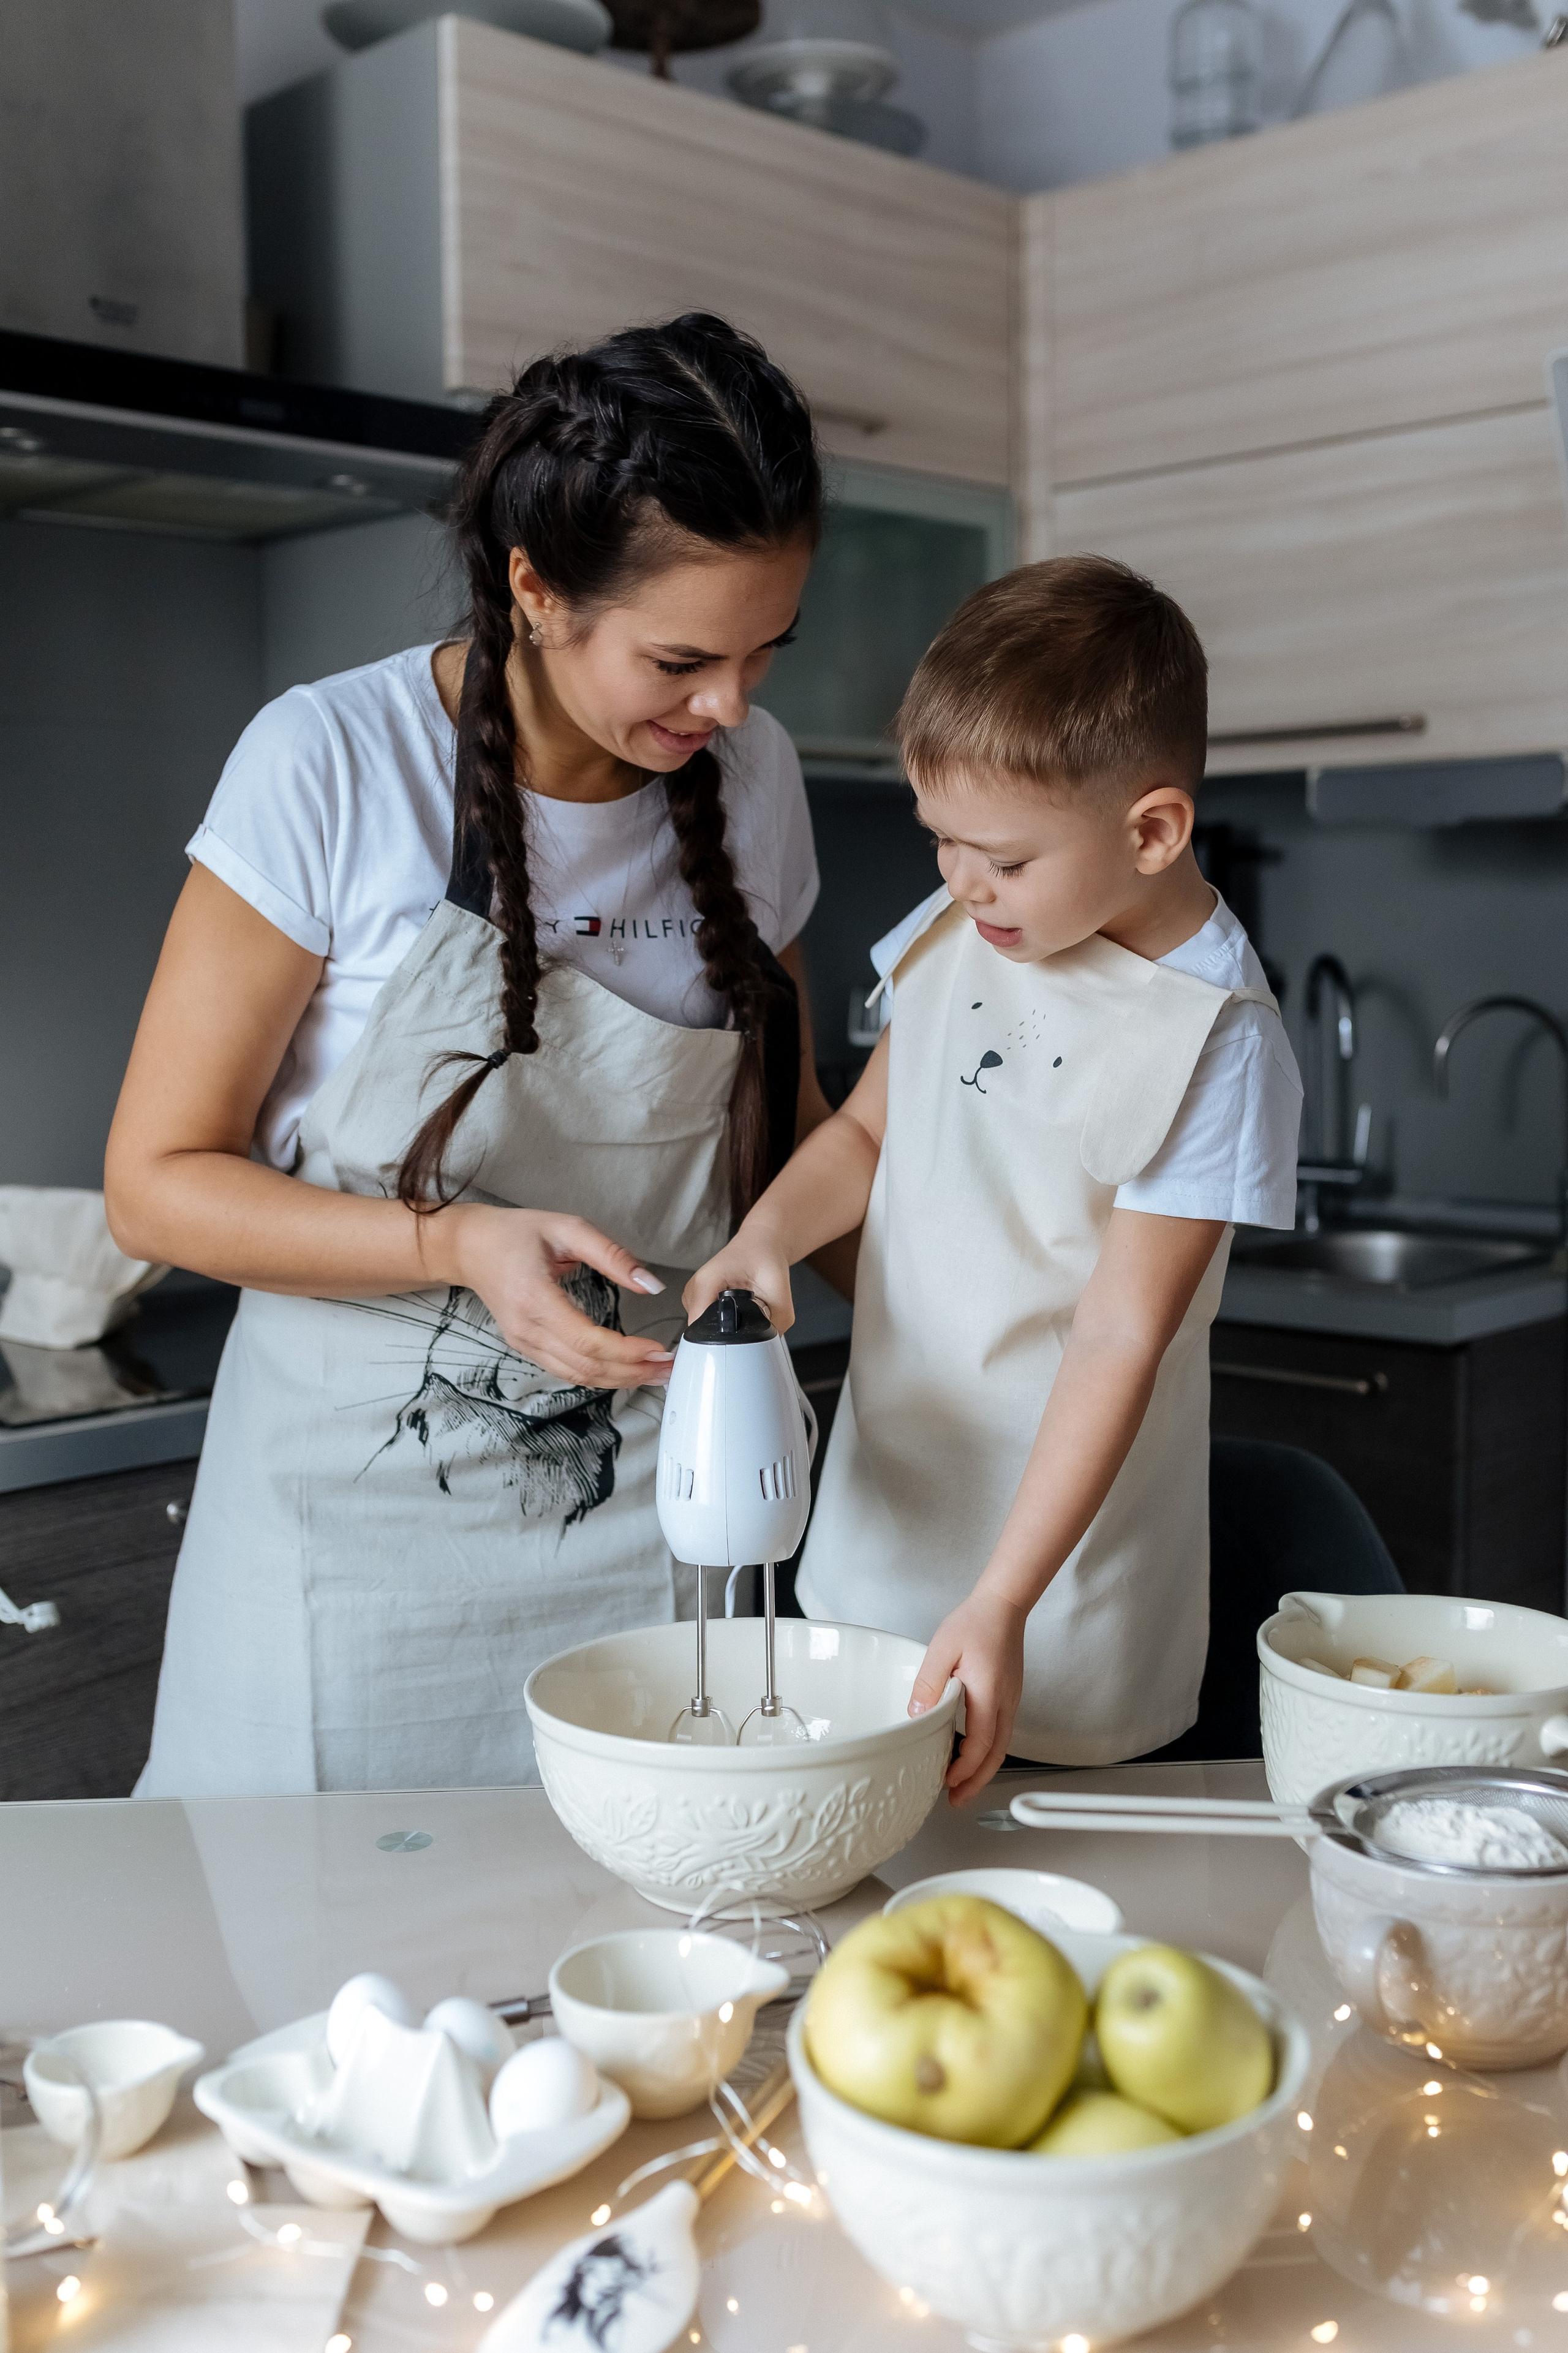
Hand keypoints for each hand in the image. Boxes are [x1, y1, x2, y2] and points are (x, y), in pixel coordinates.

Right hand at [436, 1205, 675, 1389]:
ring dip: (621, 1380)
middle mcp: (527, 1329)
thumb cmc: (515, 1233)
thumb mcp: (567, 1228)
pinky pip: (567, 1371)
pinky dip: (600, 1376)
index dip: (627, 1352)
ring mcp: (524, 1343)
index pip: (587, 1341)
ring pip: (578, 1376)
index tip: (659, 1349)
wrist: (469, 1247)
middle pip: (586, 1367)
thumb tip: (649, 1283)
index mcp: (535, 1299)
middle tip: (670, 1367)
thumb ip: (612, 1255)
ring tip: (656, 1373)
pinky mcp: (526, 1347)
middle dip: (633, 1372)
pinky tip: (626, 1371)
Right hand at [682, 1224, 794, 1333]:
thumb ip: (779, 1319)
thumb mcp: (779, 1288)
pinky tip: (736, 1309)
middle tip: (748, 1322)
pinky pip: (705, 1321)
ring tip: (744, 1310)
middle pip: (701, 1331)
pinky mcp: (698, 1299)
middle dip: (726, 1337)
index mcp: (707, 1283)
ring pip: (704, 1328)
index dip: (718, 1343)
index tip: (736, 1346)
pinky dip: (722, 1321)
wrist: (760, 1242)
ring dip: (725, 1328)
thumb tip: (772, 1343)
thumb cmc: (763, 1255)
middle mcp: (695, 1289)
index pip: (699, 1328)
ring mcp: (694, 1295)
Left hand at [909, 1590, 1026, 1801]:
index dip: (965, 1769)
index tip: (948, 1782)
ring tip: (961, 1784)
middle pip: (996, 1755)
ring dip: (982, 1769)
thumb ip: (929, 1684)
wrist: (1003, 1606)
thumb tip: (917, 1716)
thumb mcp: (942, 1649)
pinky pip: (1000, 1732)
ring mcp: (1010, 1701)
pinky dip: (986, 1750)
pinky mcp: (1008, 1696)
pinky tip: (970, 1751)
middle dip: (977, 1782)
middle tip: (957, 1800)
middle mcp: (1005, 1702)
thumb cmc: (975, 1623)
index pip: (980, 1744)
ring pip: (1000, 1746)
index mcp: (988, 1694)